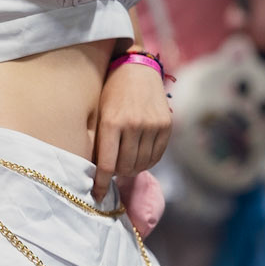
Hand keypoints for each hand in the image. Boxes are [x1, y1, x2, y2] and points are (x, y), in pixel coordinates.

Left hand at [92, 58, 171, 201]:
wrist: (136, 68)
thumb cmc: (109, 92)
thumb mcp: (98, 113)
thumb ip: (99, 141)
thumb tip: (99, 174)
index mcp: (111, 122)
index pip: (106, 165)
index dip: (101, 184)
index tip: (98, 197)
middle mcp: (134, 125)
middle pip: (125, 167)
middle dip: (117, 174)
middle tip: (113, 171)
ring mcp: (152, 125)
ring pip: (141, 164)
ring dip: (132, 169)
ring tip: (125, 164)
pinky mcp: (166, 125)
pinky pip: (156, 156)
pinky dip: (146, 162)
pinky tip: (139, 159)